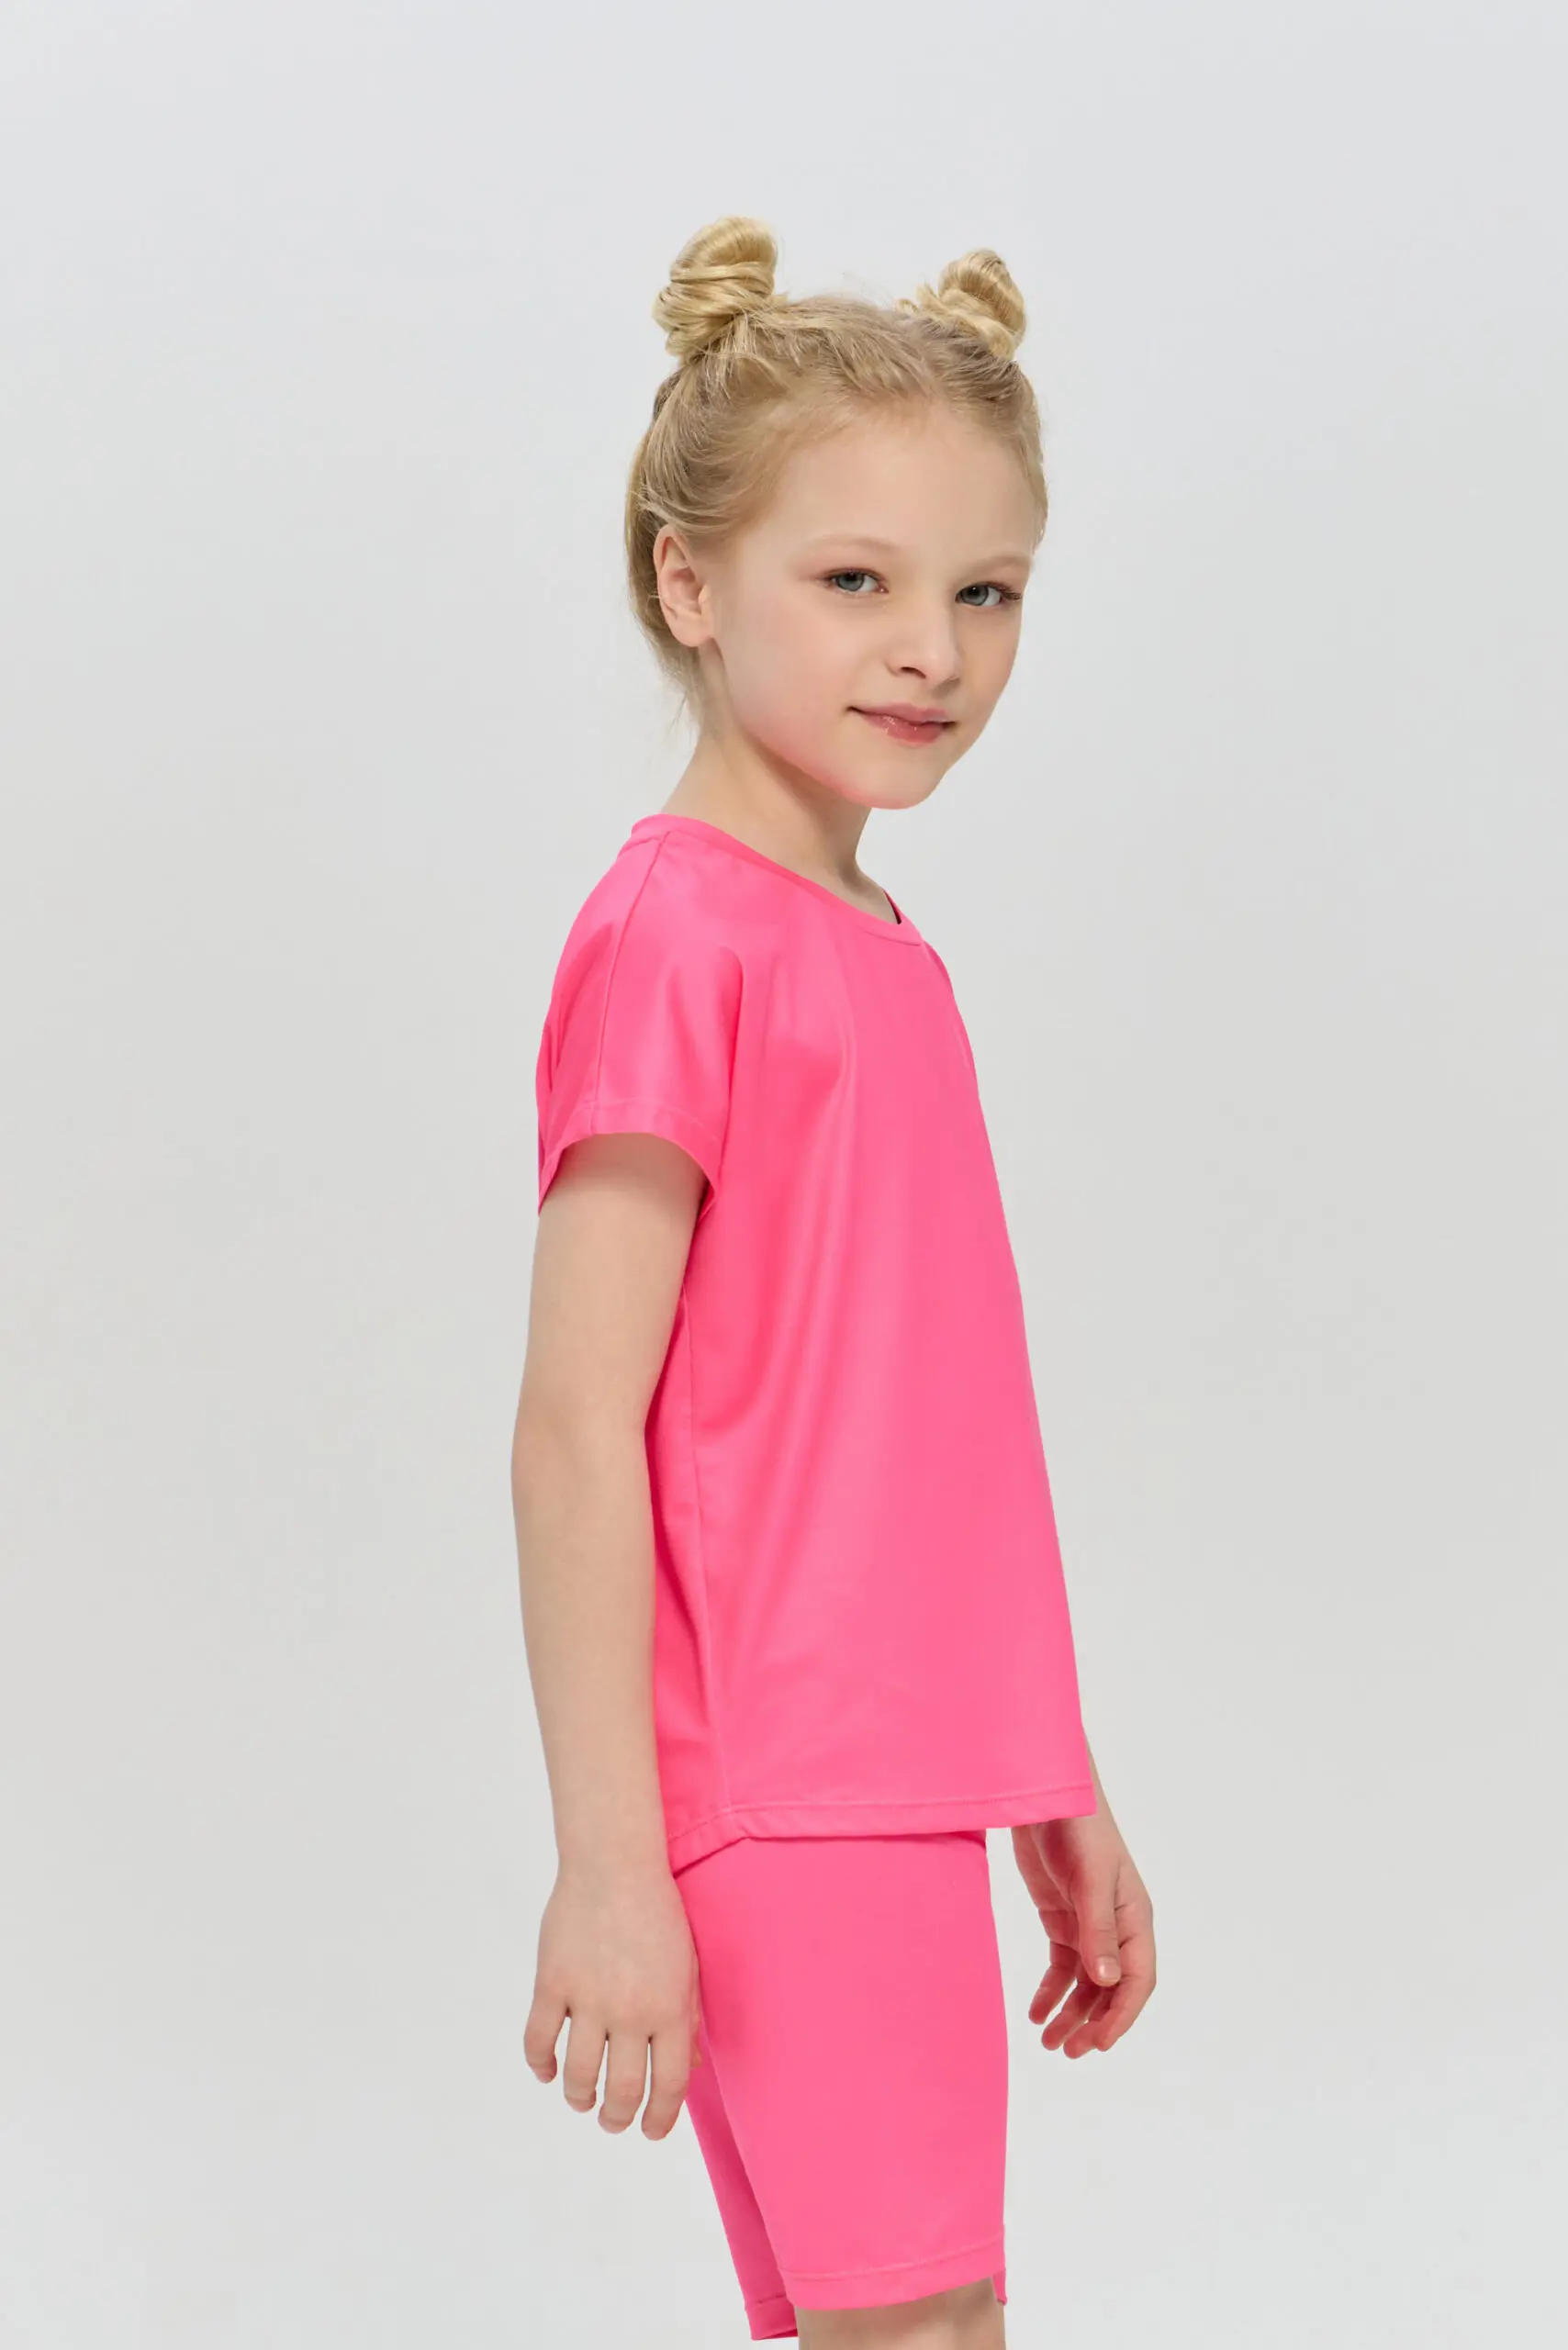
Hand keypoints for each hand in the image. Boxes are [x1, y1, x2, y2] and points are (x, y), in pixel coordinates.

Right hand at [524, 1858, 704, 2138]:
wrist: (614, 1864)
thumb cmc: (657, 1913)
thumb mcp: (687, 1966)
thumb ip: (687, 2017)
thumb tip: (688, 2066)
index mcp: (670, 2008)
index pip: (668, 2085)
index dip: (659, 2119)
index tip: (650, 2132)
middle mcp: (630, 2011)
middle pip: (623, 2091)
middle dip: (618, 2118)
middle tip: (613, 2121)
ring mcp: (587, 1998)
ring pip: (578, 2076)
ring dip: (580, 2098)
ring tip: (583, 2099)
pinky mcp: (551, 1983)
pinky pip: (538, 2041)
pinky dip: (541, 2065)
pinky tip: (548, 2070)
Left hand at [1010, 1805, 1154, 2057]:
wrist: (1045, 1796)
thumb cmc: (1079, 1829)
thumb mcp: (1091, 1879)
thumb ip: (1098, 1930)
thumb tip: (1107, 1983)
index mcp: (1134, 1918)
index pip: (1137, 1980)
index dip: (1121, 2016)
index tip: (1099, 2044)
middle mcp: (1116, 1927)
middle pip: (1111, 1989)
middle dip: (1093, 2023)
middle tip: (1068, 2052)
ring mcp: (1088, 1924)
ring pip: (1086, 1984)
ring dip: (1070, 2013)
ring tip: (1048, 2043)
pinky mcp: (1061, 1918)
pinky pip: (1062, 1966)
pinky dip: (1051, 1992)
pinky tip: (1035, 2012)